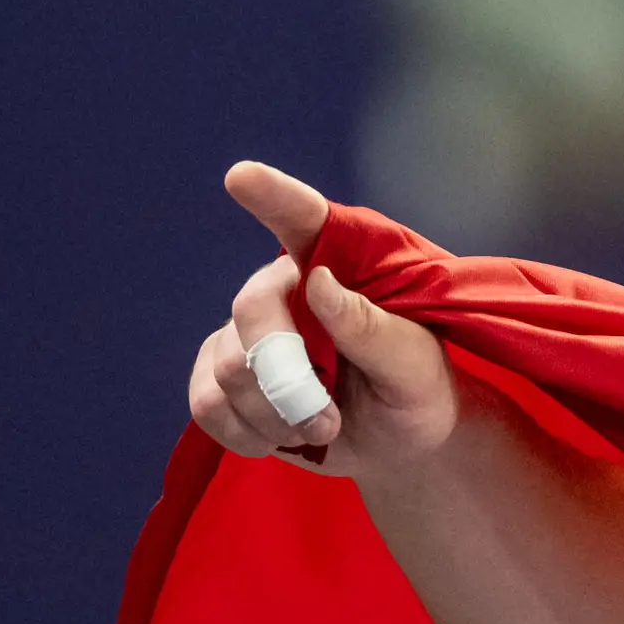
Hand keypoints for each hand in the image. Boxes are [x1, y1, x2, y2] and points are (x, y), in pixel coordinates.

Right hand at [185, 163, 456, 476]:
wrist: (395, 447)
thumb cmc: (417, 394)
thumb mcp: (416, 370)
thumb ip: (373, 330)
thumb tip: (318, 281)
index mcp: (339, 270)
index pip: (304, 222)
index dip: (273, 196)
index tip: (243, 177)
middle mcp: (283, 292)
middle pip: (252, 314)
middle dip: (289, 380)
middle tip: (330, 420)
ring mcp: (243, 334)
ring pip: (227, 371)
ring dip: (277, 418)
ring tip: (322, 429)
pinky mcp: (219, 377)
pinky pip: (207, 405)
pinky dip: (246, 435)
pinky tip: (282, 438)